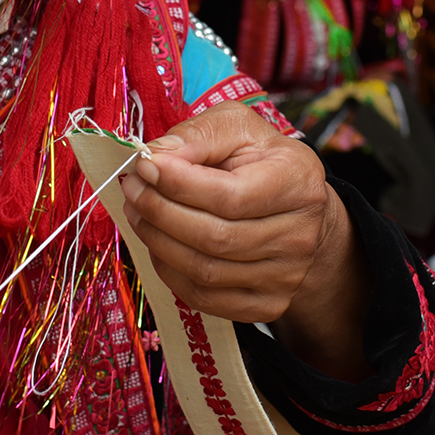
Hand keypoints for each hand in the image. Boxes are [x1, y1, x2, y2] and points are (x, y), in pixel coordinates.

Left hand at [120, 100, 370, 379]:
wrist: (302, 216)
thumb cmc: (264, 164)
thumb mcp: (240, 129)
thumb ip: (200, 135)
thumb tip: (157, 155)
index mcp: (298, 185)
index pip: (230, 196)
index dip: (179, 184)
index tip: (145, 166)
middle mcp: (300, 236)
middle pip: (214, 238)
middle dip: (160, 212)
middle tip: (132, 188)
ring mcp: (286, 277)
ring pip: (204, 271)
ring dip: (158, 241)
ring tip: (138, 212)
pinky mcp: (267, 305)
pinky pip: (204, 297)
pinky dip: (170, 271)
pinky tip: (159, 243)